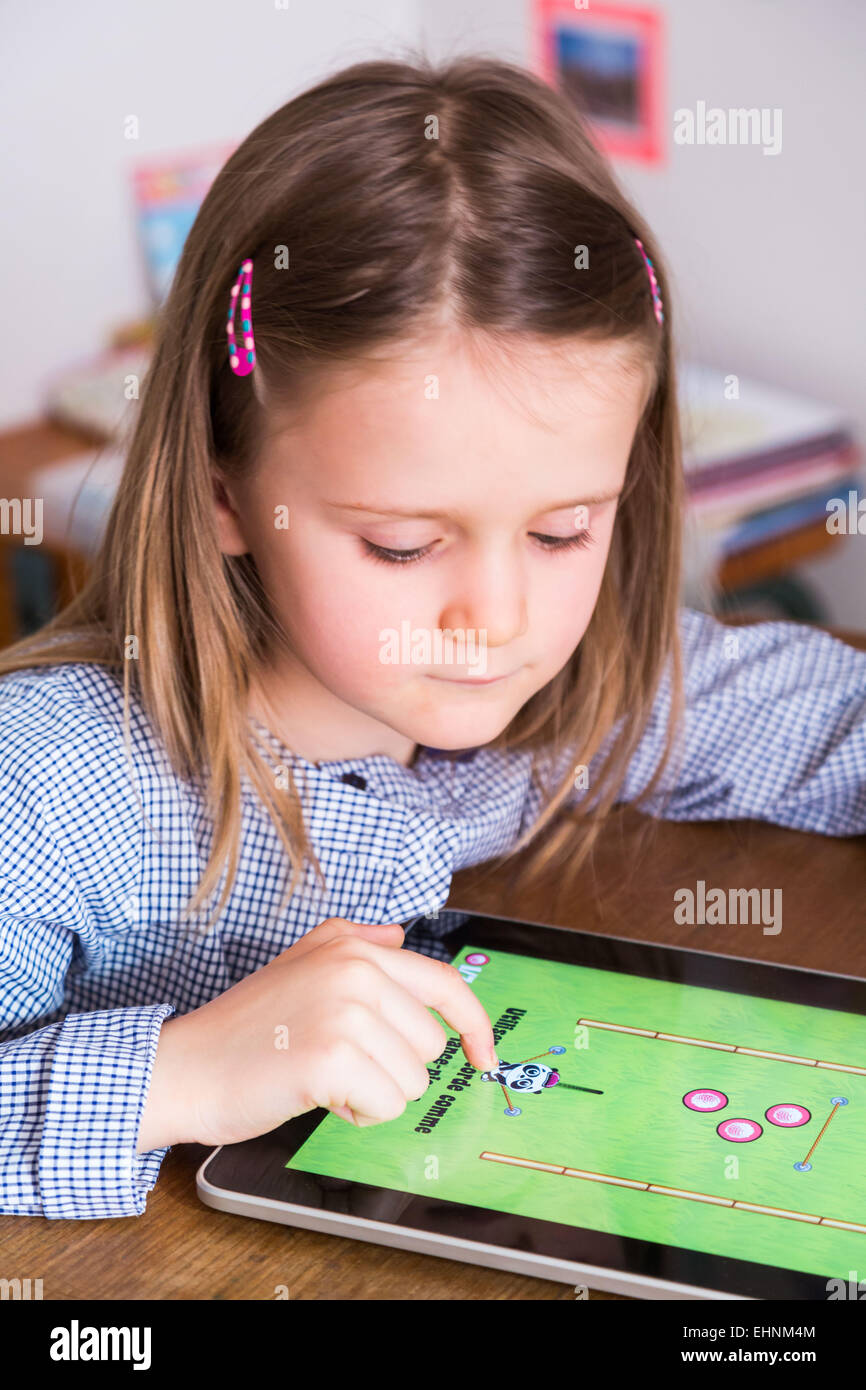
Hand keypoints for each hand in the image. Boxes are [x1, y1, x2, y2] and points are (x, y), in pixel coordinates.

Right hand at [139, 916, 497, 1150]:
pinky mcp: (333, 1058)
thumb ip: (353, 942)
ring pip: (413, 1080)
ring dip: (374, 1092)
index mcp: (353, 947)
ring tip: (322, 1075)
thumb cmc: (243, 1028)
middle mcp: (355, 970)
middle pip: (430, 1044)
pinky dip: (357, 1114)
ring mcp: (346, 1012)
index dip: (474, 1025)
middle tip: (337, 1060)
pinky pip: (386, 1105)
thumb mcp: (299, 964)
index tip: (485, 1056)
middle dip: (392, 1067)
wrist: (185, 1068)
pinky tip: (317, 1094)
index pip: (444, 984)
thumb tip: (399, 936)